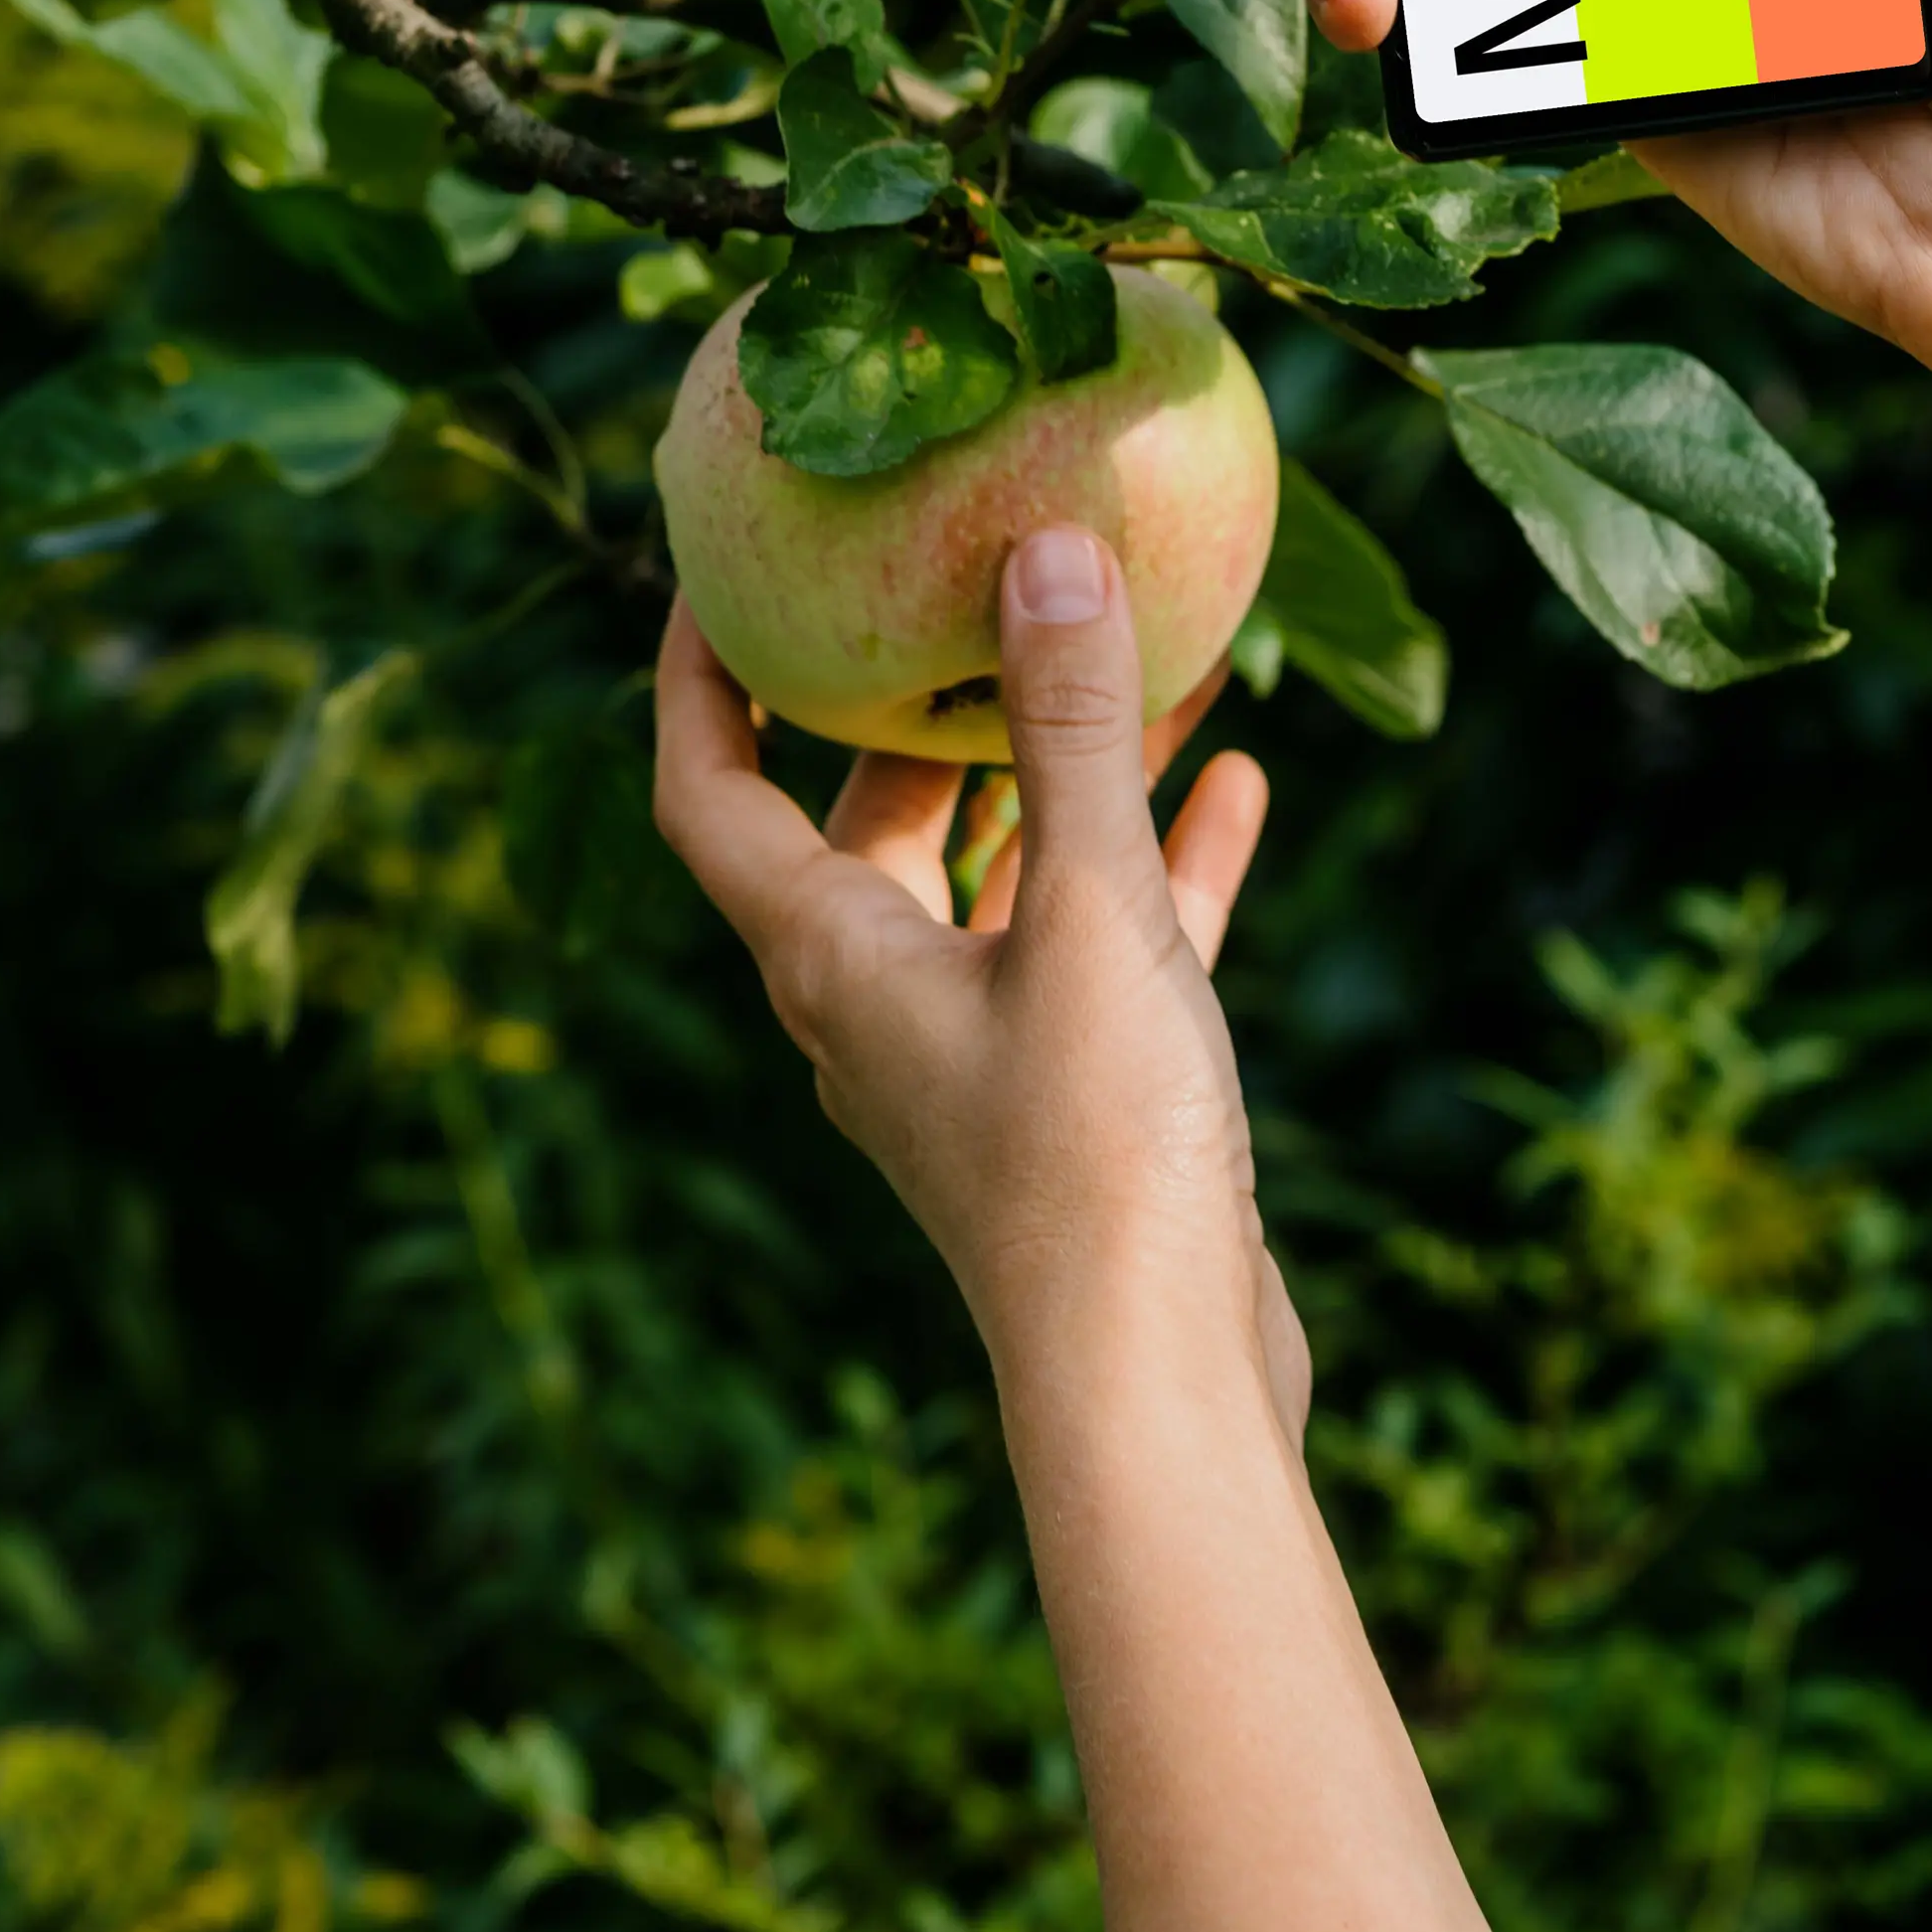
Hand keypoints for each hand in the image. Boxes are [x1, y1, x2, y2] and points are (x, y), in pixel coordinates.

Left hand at [652, 535, 1303, 1419]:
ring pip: (1003, 869)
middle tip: (960, 569)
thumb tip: (1046, 546)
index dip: (694, 675)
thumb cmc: (1092, 1160)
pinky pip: (1105, 939)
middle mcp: (882, 1001)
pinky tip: (1237, 777)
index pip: (708, 791)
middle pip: (868, 816)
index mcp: (830, 959)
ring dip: (1060, 765)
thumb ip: (1070, 732)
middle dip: (918, 695)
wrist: (1160, 1385)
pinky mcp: (1081, 1093)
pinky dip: (1159, 856)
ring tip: (1136, 647)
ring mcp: (981, 1049)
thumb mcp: (1090, 916)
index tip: (717, 567)